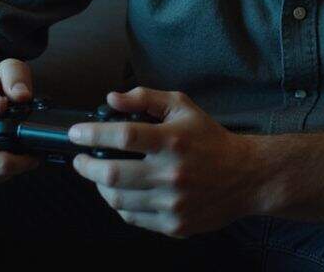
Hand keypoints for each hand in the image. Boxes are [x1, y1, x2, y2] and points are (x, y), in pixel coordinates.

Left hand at [69, 87, 262, 237]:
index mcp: (172, 141)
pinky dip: (120, 205)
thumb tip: (112, 99)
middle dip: (86, 166)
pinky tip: (122, 193)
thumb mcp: (183, 107)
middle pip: (112, 174)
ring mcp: (173, 203)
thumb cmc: (211, 140)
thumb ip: (145, 98)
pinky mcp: (175, 224)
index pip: (122, 136)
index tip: (77, 133)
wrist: (246, 176)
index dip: (93, 133)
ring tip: (100, 176)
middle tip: (81, 160)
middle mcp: (172, 173)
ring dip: (100, 187)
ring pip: (118, 199)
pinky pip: (133, 217)